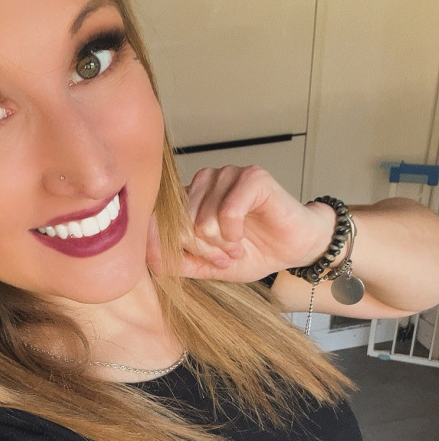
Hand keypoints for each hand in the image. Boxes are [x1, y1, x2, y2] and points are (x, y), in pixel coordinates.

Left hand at [147, 165, 335, 281]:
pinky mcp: (252, 177)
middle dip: (205, 249)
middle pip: (182, 224)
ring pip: (202, 220)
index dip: (181, 249)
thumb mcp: (206, 266)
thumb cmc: (253, 253)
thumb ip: (175, 260)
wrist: (294, 249)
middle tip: (226, 253)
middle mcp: (204, 181)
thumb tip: (147, 255)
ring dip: (222, 244)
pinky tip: (244, 234)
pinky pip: (228, 212)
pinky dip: (234, 233)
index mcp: (189, 197)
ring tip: (237, 245)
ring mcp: (227, 175)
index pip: (162, 222)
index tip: (206, 259)